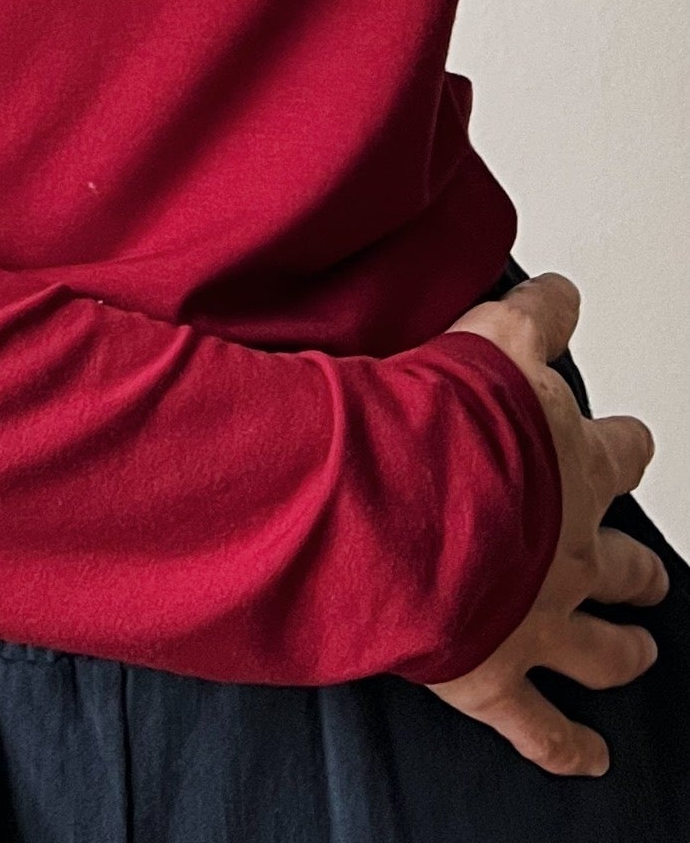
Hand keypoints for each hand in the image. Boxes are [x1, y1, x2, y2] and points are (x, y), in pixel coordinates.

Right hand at [423, 269, 667, 778]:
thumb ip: (529, 315)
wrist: (405, 500)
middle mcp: (571, 547)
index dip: (620, 443)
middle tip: (644, 565)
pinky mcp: (495, 675)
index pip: (616, 448)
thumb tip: (562, 290)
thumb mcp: (492, 338)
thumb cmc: (441, 423)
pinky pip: (542, 728)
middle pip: (625, 559)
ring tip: (639, 651)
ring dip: (623, 650)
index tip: (623, 435)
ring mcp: (539, 618)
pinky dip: (568, 747)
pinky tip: (589, 759)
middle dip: (636, 562)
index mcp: (570, 468)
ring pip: (602, 647)